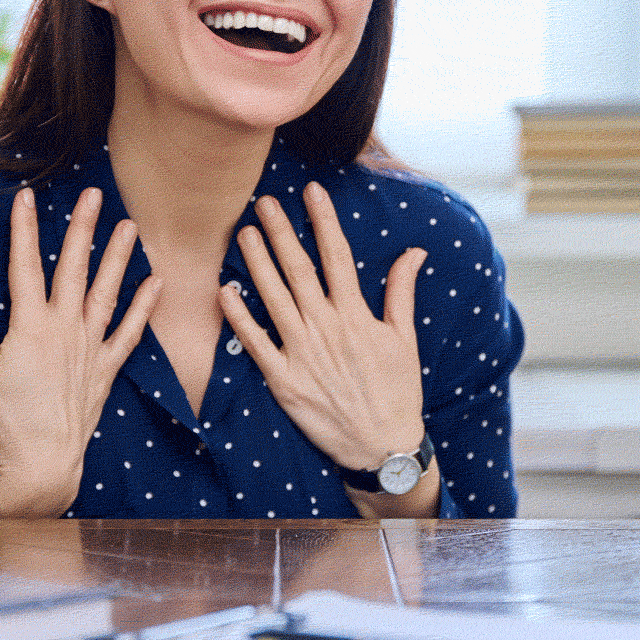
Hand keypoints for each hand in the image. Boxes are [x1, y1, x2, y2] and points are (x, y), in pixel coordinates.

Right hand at [0, 186, 161, 517]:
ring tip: (130, 226)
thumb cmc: (7, 418)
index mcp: (30, 326)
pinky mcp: (107, 367)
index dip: (24, 229)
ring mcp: (90, 346)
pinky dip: (143, 307)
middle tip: (94, 194)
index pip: (25, 266)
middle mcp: (64, 329)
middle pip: (73, 269)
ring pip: (106, 292)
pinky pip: (130, 332)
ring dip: (118, 258)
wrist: (44, 460)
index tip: (26, 197)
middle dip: (82, 228)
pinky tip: (154, 282)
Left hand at [218, 181, 429, 481]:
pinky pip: (256, 343)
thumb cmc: (398, 392)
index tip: (312, 192)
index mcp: (357, 316)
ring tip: (244, 232)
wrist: (382, 447)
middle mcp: (327, 328)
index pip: (337, 256)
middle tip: (264, 201)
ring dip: (257, 263)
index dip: (323, 220)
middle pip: (299, 270)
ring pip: (274, 298)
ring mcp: (302, 354)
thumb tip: (414, 252)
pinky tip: (225, 290)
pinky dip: (240, 317)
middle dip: (282, 232)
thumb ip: (401, 292)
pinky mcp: (284, 381)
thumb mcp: (405, 339)